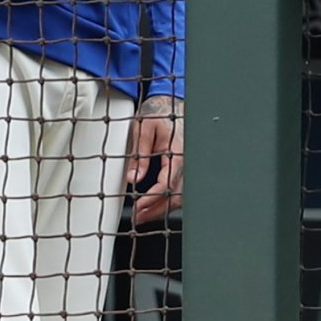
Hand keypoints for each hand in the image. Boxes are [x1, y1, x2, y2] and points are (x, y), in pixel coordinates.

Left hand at [127, 95, 182, 223]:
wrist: (169, 103)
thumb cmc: (158, 112)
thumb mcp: (143, 128)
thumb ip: (139, 153)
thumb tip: (134, 177)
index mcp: (177, 151)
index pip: (167, 183)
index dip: (152, 198)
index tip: (139, 205)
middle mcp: (185, 161)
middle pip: (175, 195)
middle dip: (156, 210)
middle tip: (138, 217)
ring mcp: (186, 166)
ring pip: (179, 196)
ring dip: (161, 209)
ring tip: (143, 216)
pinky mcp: (182, 168)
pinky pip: (178, 190)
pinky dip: (166, 202)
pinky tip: (154, 207)